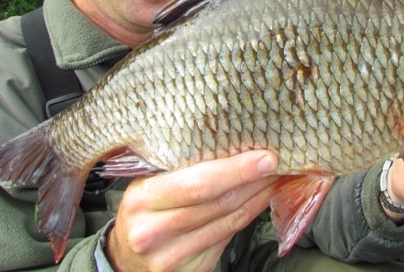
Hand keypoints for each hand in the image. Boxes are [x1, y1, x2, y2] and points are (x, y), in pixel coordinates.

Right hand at [106, 150, 278, 271]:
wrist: (126, 256)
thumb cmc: (143, 210)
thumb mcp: (148, 184)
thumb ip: (181, 168)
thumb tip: (232, 145)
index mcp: (143, 199)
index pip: (198, 183)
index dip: (236, 170)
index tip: (264, 157)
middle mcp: (154, 231)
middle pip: (218, 203)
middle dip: (253, 181)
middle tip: (276, 163)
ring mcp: (171, 256)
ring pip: (228, 221)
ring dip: (257, 198)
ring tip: (273, 178)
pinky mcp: (190, 271)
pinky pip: (227, 238)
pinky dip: (247, 216)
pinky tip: (258, 201)